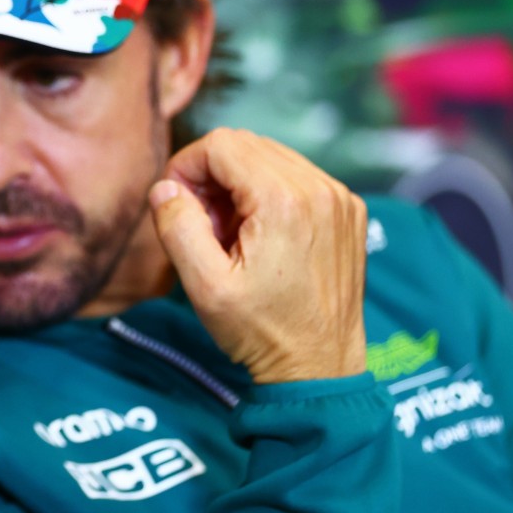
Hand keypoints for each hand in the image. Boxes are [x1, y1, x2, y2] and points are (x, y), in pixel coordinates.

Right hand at [148, 128, 367, 383]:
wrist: (319, 368)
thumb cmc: (262, 331)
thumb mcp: (204, 286)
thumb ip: (176, 227)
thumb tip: (164, 188)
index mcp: (284, 201)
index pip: (220, 144)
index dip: (186, 166)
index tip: (175, 204)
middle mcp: (319, 188)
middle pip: (246, 144)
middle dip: (212, 175)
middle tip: (201, 224)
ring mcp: (339, 198)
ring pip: (271, 156)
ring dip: (239, 183)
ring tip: (230, 234)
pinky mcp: (348, 211)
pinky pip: (297, 177)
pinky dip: (268, 193)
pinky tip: (260, 235)